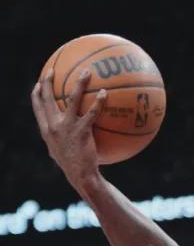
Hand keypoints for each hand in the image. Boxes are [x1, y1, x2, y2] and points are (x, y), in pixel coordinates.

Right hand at [31, 70, 104, 185]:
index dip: (37, 93)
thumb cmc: (74, 167)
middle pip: (47, 96)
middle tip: (53, 69)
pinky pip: (91, 112)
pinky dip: (98, 101)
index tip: (39, 83)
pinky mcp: (82, 131)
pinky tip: (105, 93)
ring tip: (87, 71)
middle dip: (48, 80)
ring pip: (72, 98)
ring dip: (79, 82)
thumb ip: (59, 141)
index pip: (37, 107)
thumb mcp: (60, 153)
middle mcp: (53, 125)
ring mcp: (67, 127)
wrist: (81, 177)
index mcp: (46, 130)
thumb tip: (63, 137)